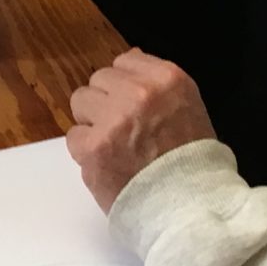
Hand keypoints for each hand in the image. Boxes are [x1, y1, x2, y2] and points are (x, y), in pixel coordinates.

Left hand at [66, 50, 218, 211]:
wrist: (190, 209)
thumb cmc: (193, 162)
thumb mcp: (189, 108)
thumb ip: (158, 84)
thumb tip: (131, 56)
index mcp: (168, 79)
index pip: (125, 61)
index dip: (125, 85)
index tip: (133, 106)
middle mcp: (140, 93)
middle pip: (100, 79)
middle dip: (107, 102)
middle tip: (124, 130)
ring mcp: (115, 119)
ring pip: (81, 101)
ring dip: (92, 122)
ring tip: (114, 146)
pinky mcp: (94, 147)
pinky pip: (73, 136)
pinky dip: (86, 151)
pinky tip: (107, 165)